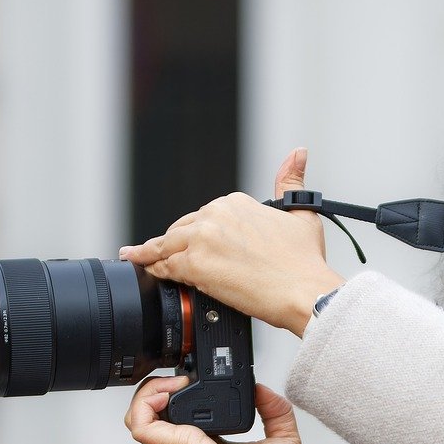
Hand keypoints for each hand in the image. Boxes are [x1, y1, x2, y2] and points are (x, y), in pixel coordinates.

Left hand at [119, 148, 344, 334]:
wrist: (304, 290)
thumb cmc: (305, 261)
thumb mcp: (301, 213)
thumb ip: (291, 180)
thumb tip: (297, 153)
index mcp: (236, 203)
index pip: (205, 217)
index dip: (198, 233)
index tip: (197, 244)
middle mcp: (216, 214)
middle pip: (182, 229)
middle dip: (175, 243)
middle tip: (163, 257)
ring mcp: (202, 239)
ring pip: (167, 245)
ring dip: (153, 253)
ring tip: (138, 258)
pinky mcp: (194, 264)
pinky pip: (165, 266)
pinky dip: (155, 269)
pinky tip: (148, 271)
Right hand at [125, 376, 303, 443]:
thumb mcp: (282, 436)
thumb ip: (275, 408)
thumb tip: (263, 390)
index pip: (172, 417)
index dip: (173, 394)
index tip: (193, 380)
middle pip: (146, 416)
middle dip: (152, 390)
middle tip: (178, 381)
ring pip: (136, 420)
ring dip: (145, 395)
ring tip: (169, 386)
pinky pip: (142, 427)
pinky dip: (145, 406)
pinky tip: (165, 396)